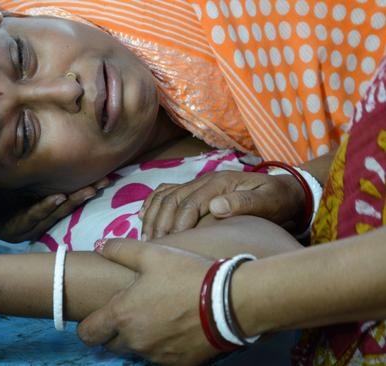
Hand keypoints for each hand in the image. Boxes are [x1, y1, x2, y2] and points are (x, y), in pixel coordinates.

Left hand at [0, 177, 109, 241]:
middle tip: (103, 183)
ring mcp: (25, 229)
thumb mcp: (16, 184)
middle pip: (65, 208)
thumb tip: (54, 159)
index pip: (67, 201)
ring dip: (71, 201)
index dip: (85, 190)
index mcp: (39, 214)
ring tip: (87, 189)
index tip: (104, 179)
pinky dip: (45, 206)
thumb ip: (36, 178)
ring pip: (53, 214)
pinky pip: (32, 216)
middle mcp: (36, 224)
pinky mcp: (13, 231)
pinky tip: (58, 196)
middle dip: (83, 195)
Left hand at [77, 239, 217, 364]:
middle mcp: (134, 340)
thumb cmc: (186, 275)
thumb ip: (120, 250)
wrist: (229, 301)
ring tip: (156, 317)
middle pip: (110, 344)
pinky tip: (174, 328)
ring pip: (135, 351)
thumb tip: (98, 246)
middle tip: (131, 313)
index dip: (88, 326)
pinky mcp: (176, 363)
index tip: (97, 317)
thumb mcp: (152, 254)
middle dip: (114, 332)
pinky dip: (161, 346)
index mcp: (122, 314)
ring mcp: (155, 355)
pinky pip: (159, 357)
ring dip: (138, 338)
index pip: (87, 333)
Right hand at [139, 170, 304, 239]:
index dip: (177, 224)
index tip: (171, 245)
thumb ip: (244, 202)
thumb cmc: (278, 200)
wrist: (285, 191)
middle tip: (153, 245)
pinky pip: (166, 192)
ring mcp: (198, 184)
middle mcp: (204, 180)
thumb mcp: (269, 201)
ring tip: (147, 238)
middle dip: (160, 222)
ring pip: (165, 196)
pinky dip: (152, 203)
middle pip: (171, 199)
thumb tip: (215, 206)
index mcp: (219, 182)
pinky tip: (143, 216)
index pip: (189, 203)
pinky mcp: (196, 190)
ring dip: (153, 216)